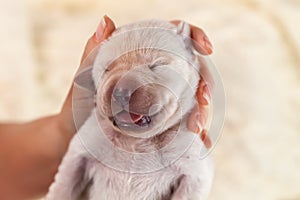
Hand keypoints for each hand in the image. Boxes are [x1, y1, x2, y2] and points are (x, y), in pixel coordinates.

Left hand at [58, 17, 212, 147]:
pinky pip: (186, 127)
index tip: (206, 48)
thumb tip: (106, 21)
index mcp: (142, 59)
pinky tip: (201, 142)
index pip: (175, 39)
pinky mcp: (163, 125)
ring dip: (202, 113)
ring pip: (194, 101)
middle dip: (204, 86)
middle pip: (193, 73)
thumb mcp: (83, 79)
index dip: (195, 37)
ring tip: (196, 130)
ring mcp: (162, 102)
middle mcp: (157, 78)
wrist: (74, 138)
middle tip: (203, 102)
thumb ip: (93, 52)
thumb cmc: (78, 106)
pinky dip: (198, 135)